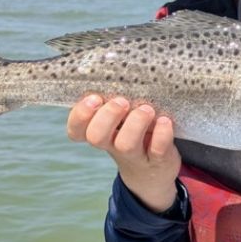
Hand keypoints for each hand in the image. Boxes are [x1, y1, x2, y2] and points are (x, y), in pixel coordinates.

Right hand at [67, 94, 181, 212]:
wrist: (153, 171)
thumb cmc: (135, 132)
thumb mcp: (121, 119)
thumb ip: (115, 100)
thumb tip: (121, 70)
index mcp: (100, 132)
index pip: (76, 130)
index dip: (80, 115)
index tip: (94, 98)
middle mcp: (113, 145)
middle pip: (96, 136)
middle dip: (107, 116)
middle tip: (122, 102)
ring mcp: (135, 155)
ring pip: (126, 144)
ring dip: (135, 123)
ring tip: (146, 110)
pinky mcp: (158, 159)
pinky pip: (157, 149)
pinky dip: (161, 134)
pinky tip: (164, 121)